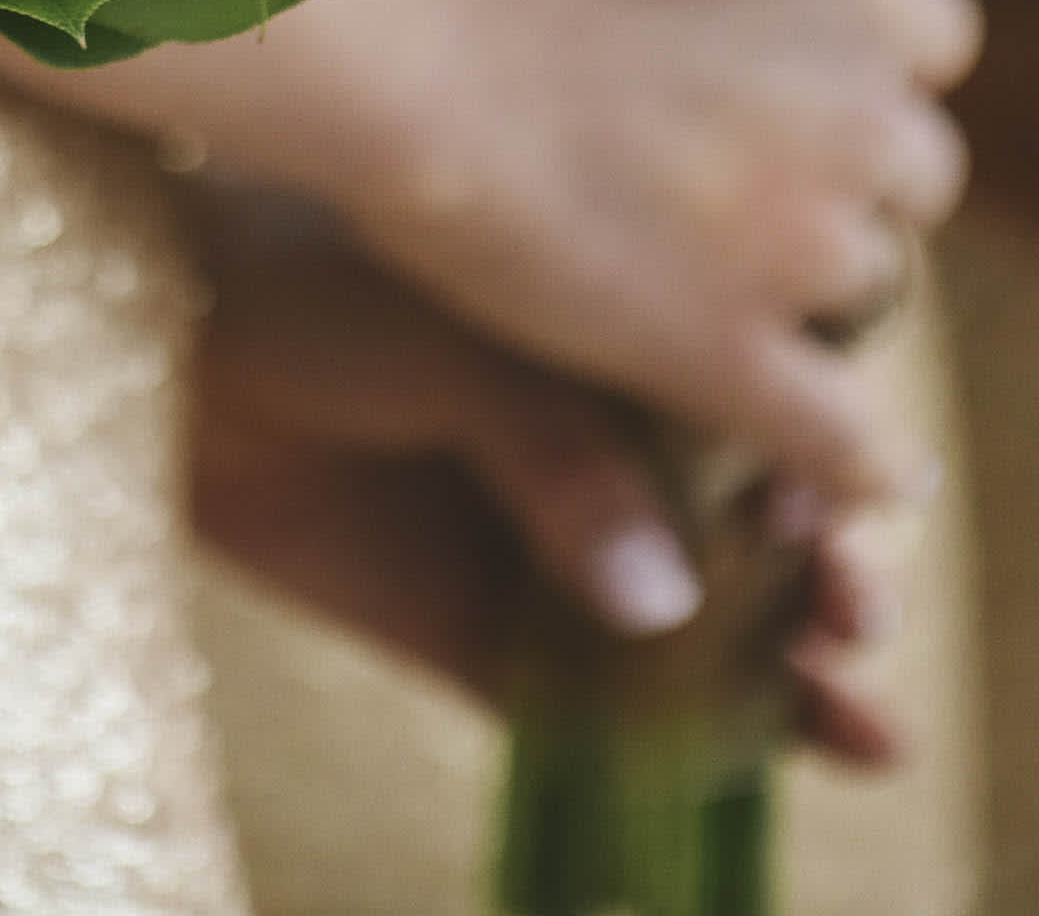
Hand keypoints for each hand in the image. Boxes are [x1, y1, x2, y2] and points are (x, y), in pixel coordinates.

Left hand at [187, 189, 924, 770]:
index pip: (768, 417)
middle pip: (763, 538)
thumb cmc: (319, 284)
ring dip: (798, 677)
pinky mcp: (486, 641)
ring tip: (863, 712)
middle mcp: (609, 450)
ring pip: (708, 639)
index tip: (861, 502)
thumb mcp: (468, 340)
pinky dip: (692, 747)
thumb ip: (564, 454)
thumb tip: (665, 599)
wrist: (176, 332)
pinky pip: (605, 716)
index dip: (830, 468)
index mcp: (628, 338)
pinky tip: (786, 754)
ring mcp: (554, 553)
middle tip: (852, 608)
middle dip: (832, 583)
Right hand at [313, 0, 972, 519]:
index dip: (867, 72)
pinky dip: (858, 465)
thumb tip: (779, 33)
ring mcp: (807, 242)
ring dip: (812, 298)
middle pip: (914, 177)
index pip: (937, 39)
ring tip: (707, 284)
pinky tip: (857, 480)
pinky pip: (844, 438)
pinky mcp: (735, 353)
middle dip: (845, 185)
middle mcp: (866, 113)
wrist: (410, 57)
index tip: (797, 83)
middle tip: (731, 191)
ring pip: (869, 294)